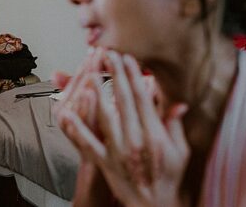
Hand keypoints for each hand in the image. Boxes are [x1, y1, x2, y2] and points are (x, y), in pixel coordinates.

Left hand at [58, 50, 189, 206]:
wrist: (155, 205)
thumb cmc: (169, 177)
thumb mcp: (180, 150)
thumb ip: (175, 125)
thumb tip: (179, 103)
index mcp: (155, 134)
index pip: (142, 97)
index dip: (134, 75)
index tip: (127, 58)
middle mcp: (136, 140)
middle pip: (123, 100)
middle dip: (115, 75)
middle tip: (108, 54)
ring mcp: (118, 151)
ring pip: (104, 116)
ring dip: (96, 93)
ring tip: (89, 73)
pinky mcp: (105, 162)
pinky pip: (86, 143)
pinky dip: (75, 128)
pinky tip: (65, 113)